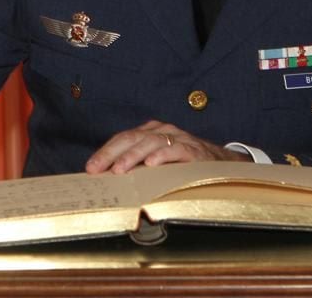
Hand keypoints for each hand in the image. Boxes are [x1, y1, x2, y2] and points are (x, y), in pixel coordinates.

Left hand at [84, 120, 250, 173]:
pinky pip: (176, 151)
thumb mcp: (158, 162)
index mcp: (151, 132)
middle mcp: (163, 131)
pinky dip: (162, 157)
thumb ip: (138, 166)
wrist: (220, 164)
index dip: (105, 152)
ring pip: (151, 143)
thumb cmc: (183, 165)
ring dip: (133, 156)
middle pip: (132, 138)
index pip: (123, 138)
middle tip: (98, 169)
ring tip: (119, 170)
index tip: (91, 168)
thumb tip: (109, 180)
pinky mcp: (194, 151)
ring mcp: (179, 139)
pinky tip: (151, 165)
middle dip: (112, 154)